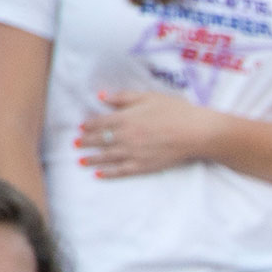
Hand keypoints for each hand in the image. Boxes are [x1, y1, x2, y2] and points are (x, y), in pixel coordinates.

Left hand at [76, 90, 218, 178]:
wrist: (195, 132)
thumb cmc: (174, 111)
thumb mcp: (148, 97)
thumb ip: (123, 97)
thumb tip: (101, 96)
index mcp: (124, 118)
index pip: (99, 123)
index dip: (88, 126)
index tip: (81, 128)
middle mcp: (125, 137)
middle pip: (99, 140)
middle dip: (85, 142)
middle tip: (76, 144)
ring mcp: (133, 153)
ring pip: (106, 157)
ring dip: (92, 159)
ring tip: (81, 161)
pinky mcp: (144, 166)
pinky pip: (121, 171)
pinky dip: (108, 173)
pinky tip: (99, 174)